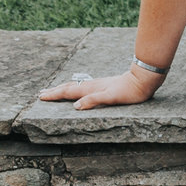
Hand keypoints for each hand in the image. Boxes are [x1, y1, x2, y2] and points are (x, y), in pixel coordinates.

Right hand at [36, 65, 161, 110]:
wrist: (144, 80)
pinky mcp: (104, 85)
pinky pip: (84, 87)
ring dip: (63, 88)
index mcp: (91, 89)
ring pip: (76, 86)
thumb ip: (94, 100)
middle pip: (69, 87)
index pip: (68, 92)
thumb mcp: (112, 98)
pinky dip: (75, 88)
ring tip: (54, 90)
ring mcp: (98, 84)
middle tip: (41, 93)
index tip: (41, 96)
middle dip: (55, 91)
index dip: (54, 95)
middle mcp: (92, 85)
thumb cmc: (130, 91)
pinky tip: (78, 90)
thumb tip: (75, 106)